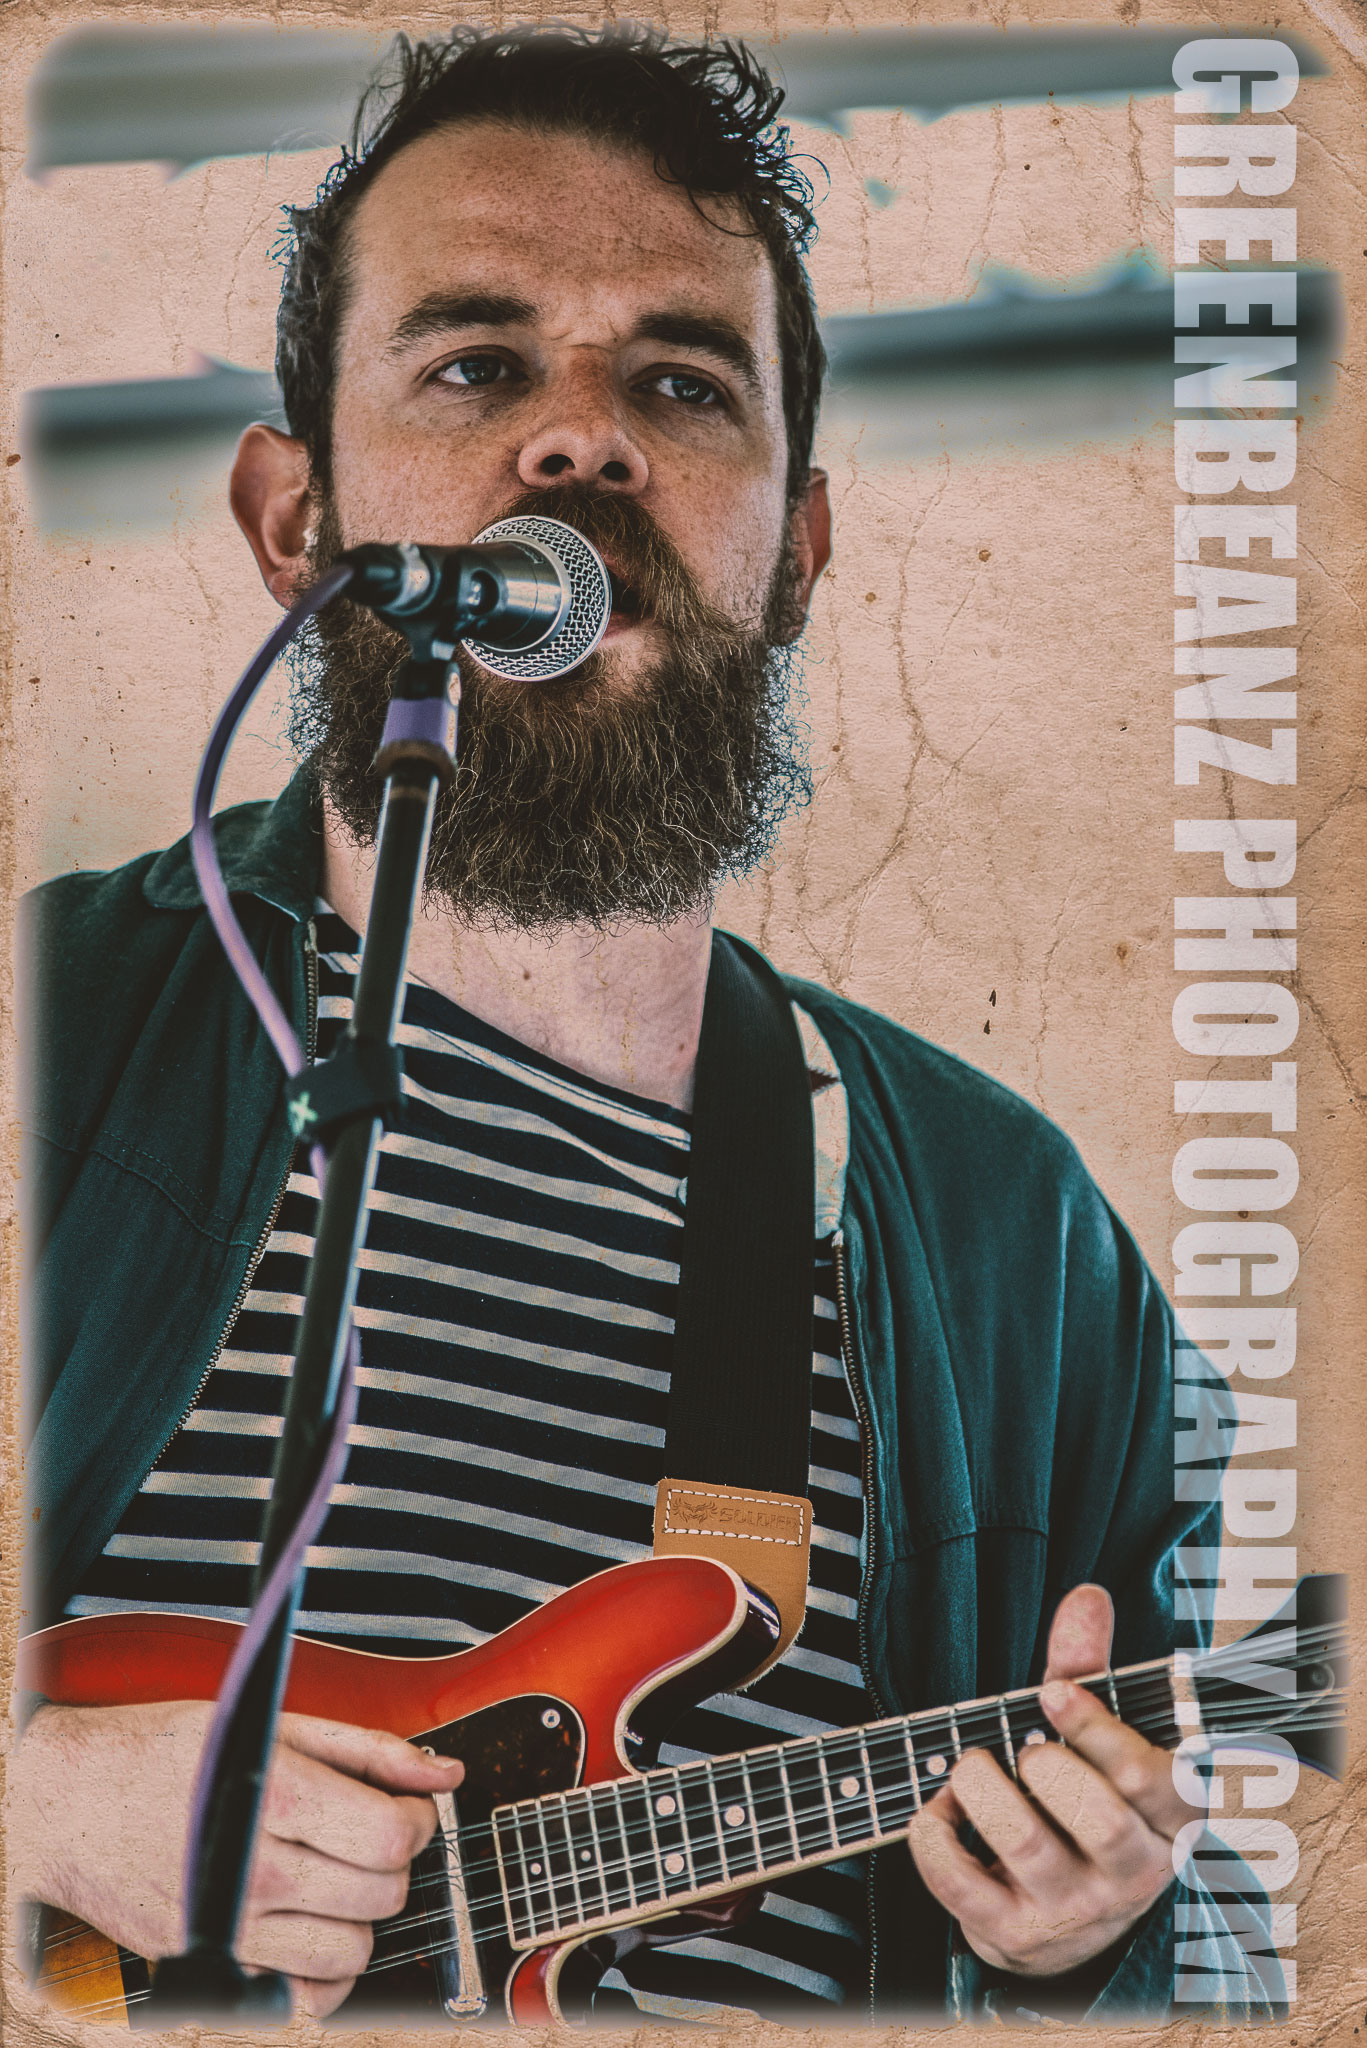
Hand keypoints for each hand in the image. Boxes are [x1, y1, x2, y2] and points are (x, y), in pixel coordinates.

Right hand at [11, 1699, 462, 2016]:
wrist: (70, 1800)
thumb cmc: (164, 1752)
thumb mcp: (269, 1723)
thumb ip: (366, 1748)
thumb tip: (445, 1773)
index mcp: (271, 1794)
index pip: (390, 1835)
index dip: (416, 1819)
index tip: (404, 1804)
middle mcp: (250, 1869)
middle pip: (380, 1893)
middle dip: (392, 1859)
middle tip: (367, 1830)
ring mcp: (227, 1926)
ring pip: (351, 1951)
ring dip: (363, 1914)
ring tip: (337, 1874)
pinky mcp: (209, 1963)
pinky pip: (302, 2000)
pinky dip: (326, 1976)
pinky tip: (315, 1927)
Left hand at [908, 1584, 1188, 1979]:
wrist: (1058, 1918)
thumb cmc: (1077, 1802)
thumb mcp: (1091, 1740)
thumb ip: (1085, 1668)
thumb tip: (1088, 1596)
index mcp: (1166, 1819)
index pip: (1149, 1777)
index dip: (1098, 1728)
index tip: (1052, 1690)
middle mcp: (1131, 1874)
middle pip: (1101, 1820)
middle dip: (1048, 1768)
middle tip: (1023, 1750)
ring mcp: (1073, 1912)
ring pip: (1028, 1846)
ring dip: (982, 1790)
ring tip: (970, 1768)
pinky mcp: (1013, 1935)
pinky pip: (962, 1886)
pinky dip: (932, 1837)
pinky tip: (936, 1810)